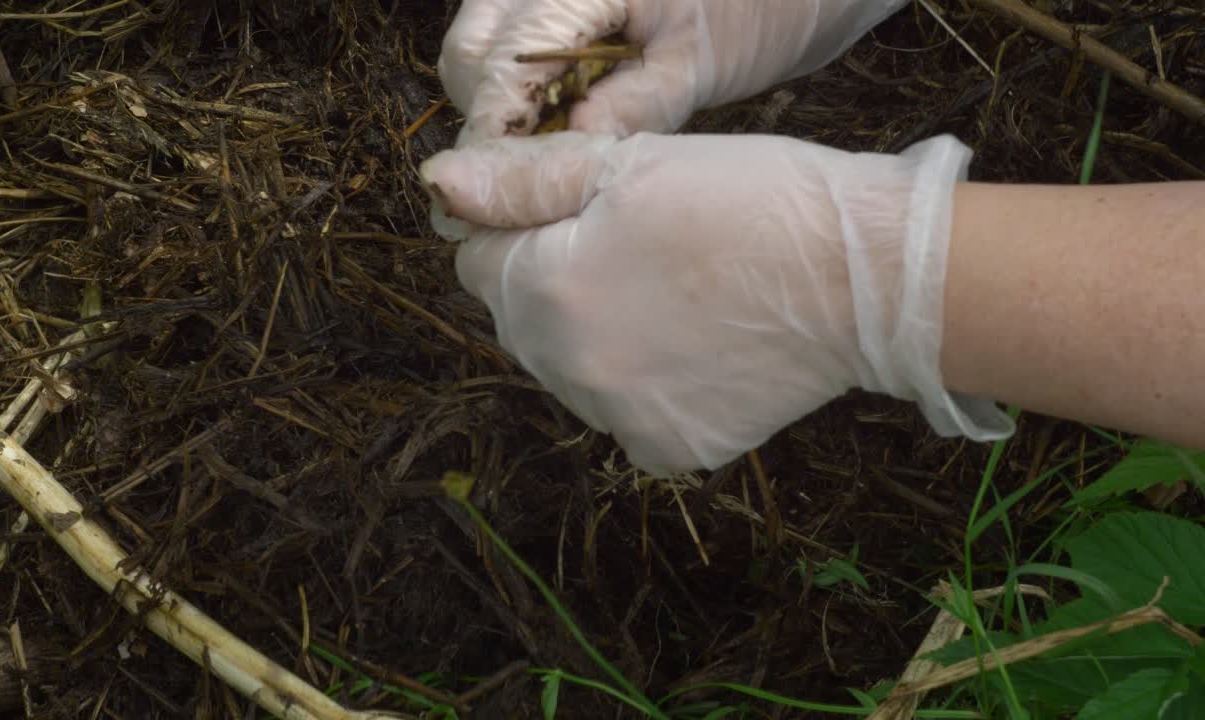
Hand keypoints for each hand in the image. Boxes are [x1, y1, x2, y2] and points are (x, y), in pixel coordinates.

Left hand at [420, 131, 1013, 473]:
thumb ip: (523, 184)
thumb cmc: (750, 202)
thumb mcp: (628, 167)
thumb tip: (440, 187)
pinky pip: (626, 417)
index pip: (479, 263)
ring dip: (599, 338)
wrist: (864, 278)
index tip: (583, 214)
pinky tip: (698, 349)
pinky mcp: (671, 450)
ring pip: (573, 371)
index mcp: (544, 291)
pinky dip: (648, 388)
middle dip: (556, 285)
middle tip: (640, 250)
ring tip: (677, 295)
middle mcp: (567, 370)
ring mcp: (618, 420)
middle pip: (522, 323)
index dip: (523, 228)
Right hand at [438, 0, 909, 142]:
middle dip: (487, 117)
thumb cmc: (768, 6)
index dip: (496, 132)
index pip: (501, 61)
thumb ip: (633, 104)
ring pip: (483, 47)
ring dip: (501, 106)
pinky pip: (516, 48)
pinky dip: (525, 91)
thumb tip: (568, 156)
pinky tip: (559, 131)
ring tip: (541, 162)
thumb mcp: (703, 61)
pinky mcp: (567, 5)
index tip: (498, 196)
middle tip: (523, 182)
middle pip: (471, 49)